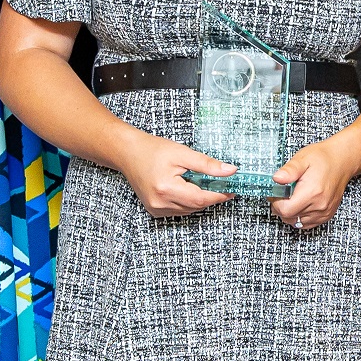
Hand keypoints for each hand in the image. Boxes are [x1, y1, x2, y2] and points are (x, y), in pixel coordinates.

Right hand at [117, 130, 234, 216]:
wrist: (128, 153)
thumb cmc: (152, 150)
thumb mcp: (182, 153)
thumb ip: (207, 164)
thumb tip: (230, 171)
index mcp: (167, 189)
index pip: (201, 199)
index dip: (219, 196)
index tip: (232, 190)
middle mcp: (160, 203)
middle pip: (196, 206)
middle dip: (210, 196)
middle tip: (221, 184)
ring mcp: (156, 208)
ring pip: (188, 210)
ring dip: (199, 199)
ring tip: (200, 182)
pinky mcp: (154, 210)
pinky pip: (179, 210)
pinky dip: (187, 202)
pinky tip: (186, 188)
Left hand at [269, 135, 356, 231]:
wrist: (342, 161)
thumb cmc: (323, 158)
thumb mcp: (303, 158)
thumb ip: (289, 170)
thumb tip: (276, 178)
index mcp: (312, 192)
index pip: (285, 210)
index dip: (276, 202)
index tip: (276, 193)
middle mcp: (319, 205)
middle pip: (289, 217)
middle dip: (281, 207)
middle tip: (282, 193)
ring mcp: (324, 212)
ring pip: (296, 222)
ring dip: (290, 212)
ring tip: (292, 196)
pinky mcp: (327, 215)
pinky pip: (306, 224)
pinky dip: (299, 216)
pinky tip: (300, 203)